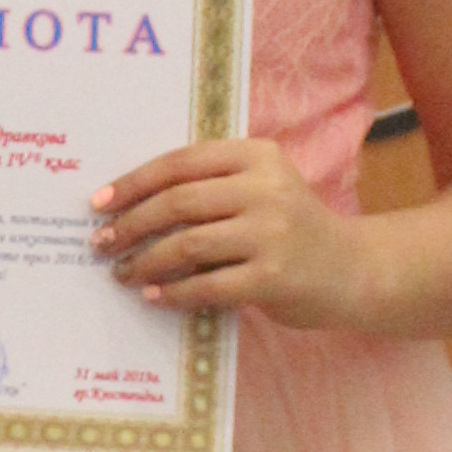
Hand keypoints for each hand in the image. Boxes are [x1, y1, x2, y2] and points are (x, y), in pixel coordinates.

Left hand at [95, 131, 367, 328]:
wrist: (352, 270)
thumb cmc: (291, 228)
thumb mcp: (261, 189)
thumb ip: (211, 186)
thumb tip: (130, 204)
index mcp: (257, 156)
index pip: (181, 162)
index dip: (134, 182)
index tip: (99, 203)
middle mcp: (266, 189)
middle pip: (178, 202)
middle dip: (131, 224)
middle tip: (101, 243)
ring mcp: (272, 233)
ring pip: (188, 244)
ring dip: (145, 261)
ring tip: (122, 273)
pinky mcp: (274, 277)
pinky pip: (208, 285)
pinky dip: (174, 292)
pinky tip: (154, 296)